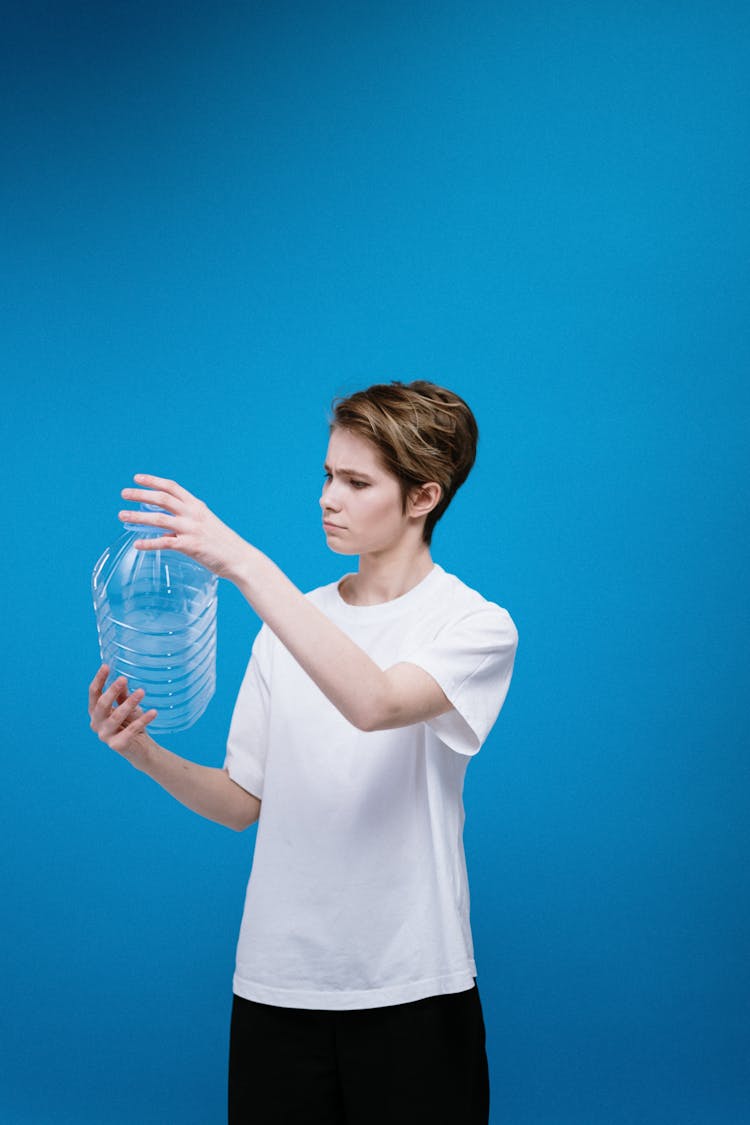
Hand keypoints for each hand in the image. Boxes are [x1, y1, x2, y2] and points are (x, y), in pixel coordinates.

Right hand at [88, 664, 156, 762]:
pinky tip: (154, 712)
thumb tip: (122, 679)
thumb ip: (122, 695)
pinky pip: (131, 730)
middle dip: (112, 691)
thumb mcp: (127, 706)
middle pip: (101, 704)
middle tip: (124, 678)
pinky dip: (143, 720)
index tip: (106, 666)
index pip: (94, 693)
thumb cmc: (131, 723)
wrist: (141, 748)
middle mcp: (96, 723)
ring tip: (142, 692)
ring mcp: (105, 736)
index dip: (99, 680)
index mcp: (96, 712)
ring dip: (129, 703)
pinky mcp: (117, 745)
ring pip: (116, 716)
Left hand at [119, 474, 248, 579]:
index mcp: (197, 506)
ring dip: (138, 516)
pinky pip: (165, 542)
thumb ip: (184, 523)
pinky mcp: (190, 546)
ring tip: (122, 516)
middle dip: (141, 494)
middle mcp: (193, 514)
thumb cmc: (222, 543)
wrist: (240, 558)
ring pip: (159, 518)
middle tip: (124, 493)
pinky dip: (149, 543)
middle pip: (162, 499)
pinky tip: (137, 545)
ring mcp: (192, 529)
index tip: (137, 478)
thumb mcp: (205, 525)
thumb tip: (164, 530)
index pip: (172, 488)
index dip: (153, 481)